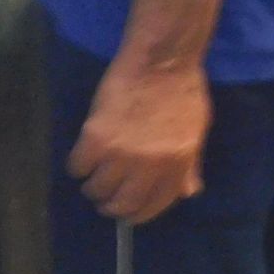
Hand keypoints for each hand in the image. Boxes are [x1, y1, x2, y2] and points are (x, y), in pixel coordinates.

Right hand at [67, 54, 211, 222]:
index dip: (139, 213)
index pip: (155, 205)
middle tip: (105, 195)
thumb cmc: (182, 91)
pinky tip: (85, 154)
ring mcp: (121, 153)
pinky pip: (78, 167)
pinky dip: (79, 165)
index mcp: (178, 164)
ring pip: (96, 189)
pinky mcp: (95, 138)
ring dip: (93, 185)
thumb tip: (188, 193)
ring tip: (95, 172)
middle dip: (111, 205)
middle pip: (121, 204)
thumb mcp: (196, 131)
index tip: (128, 211)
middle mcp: (150, 165)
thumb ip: (190, 164)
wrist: (161, 60)